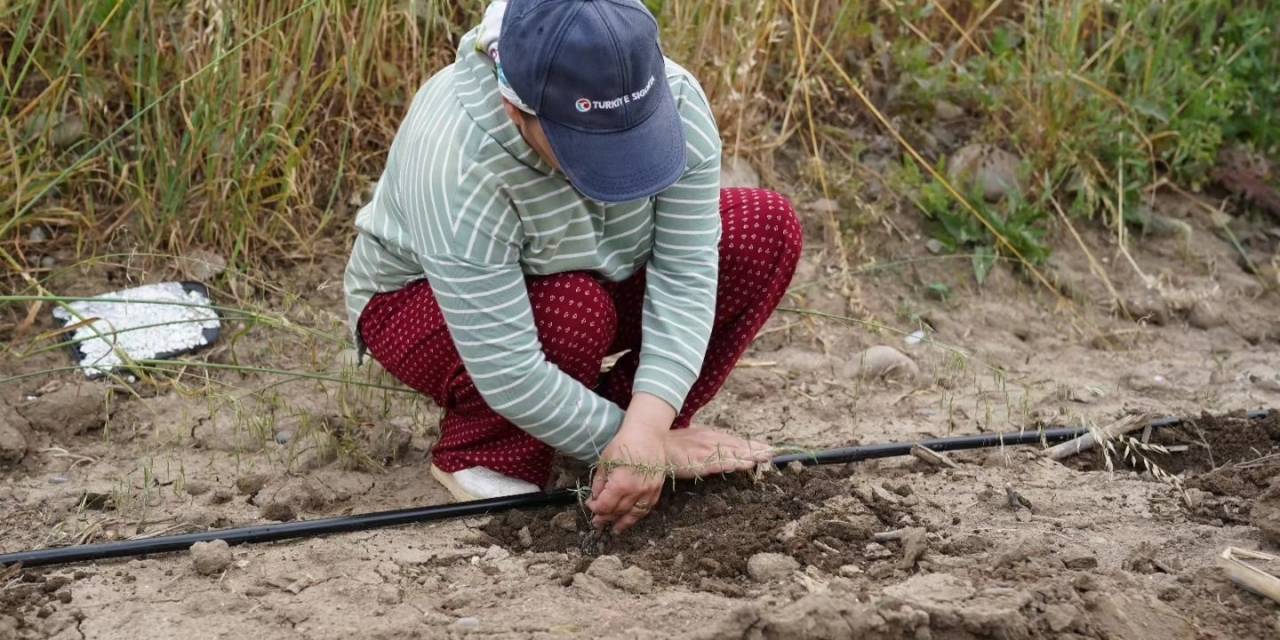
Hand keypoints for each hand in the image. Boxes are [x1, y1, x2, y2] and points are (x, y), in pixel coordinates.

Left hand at [587, 394, 673, 533]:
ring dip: (623, 523)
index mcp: (621, 484)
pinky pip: (647, 508)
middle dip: (606, 518)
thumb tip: (595, 498)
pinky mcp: (657, 489)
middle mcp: (636, 491)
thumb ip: (600, 483)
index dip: (595, 508)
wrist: (647, 434)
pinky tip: (631, 518)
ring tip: (614, 530)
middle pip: (618, 511)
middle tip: (597, 523)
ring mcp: (649, 491)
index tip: (590, 506)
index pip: (605, 505)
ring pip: (634, 514)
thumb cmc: (624, 444)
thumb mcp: (605, 462)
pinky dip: (638, 515)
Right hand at [662, 427, 772, 478]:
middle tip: (774, 452)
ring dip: (749, 455)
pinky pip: (719, 463)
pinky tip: (744, 464)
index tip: (768, 448)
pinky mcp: (699, 461)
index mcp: (711, 436)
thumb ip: (709, 443)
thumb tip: (722, 449)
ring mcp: (706, 451)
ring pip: (733, 453)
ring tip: (765, 456)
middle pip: (738, 446)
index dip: (752, 445)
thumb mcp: (694, 439)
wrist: (654, 445)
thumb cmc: (673, 444)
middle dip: (756, 449)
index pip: (735, 441)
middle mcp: (711, 441)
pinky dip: (733, 463)